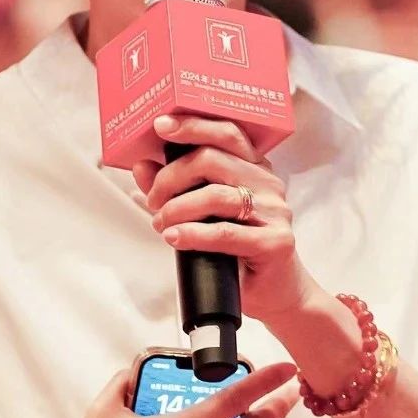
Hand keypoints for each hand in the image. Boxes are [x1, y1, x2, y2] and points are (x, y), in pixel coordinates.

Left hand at [133, 113, 309, 324]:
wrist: (274, 292)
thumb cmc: (237, 251)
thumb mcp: (202, 215)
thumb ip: (175, 188)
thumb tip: (141, 165)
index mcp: (254, 167)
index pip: (226, 132)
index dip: (193, 125)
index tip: (160, 126)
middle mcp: (268, 183)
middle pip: (213, 159)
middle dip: (171, 177)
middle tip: (153, 199)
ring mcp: (275, 211)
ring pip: (216, 195)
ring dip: (177, 209)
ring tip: (161, 224)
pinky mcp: (276, 242)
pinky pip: (225, 232)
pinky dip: (193, 234)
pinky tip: (174, 238)